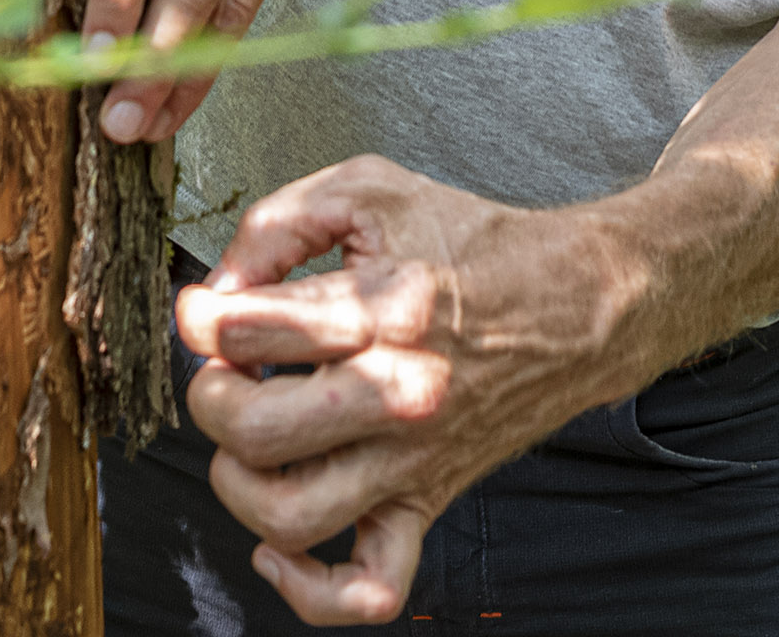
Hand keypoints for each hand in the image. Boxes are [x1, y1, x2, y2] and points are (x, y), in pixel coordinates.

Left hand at [174, 157, 635, 626]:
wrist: (576, 304)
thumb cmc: (470, 243)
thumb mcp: (370, 189)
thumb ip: (278, 224)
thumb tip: (215, 292)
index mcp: (383, 309)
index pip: (247, 328)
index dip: (202, 315)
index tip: (208, 309)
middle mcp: (398, 395)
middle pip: (253, 429)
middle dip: (211, 396)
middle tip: (226, 371)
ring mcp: (412, 461)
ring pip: (290, 515)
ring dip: (239, 482)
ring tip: (249, 438)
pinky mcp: (427, 502)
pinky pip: (369, 588)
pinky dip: (308, 589)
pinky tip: (276, 546)